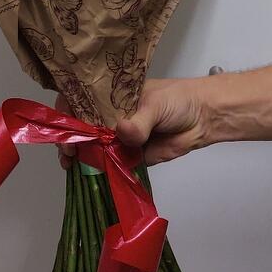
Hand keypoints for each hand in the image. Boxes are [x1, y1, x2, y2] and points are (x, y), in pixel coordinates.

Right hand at [57, 76, 216, 167]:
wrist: (203, 118)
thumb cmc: (178, 101)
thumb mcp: (156, 105)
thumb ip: (139, 122)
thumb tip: (123, 133)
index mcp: (113, 95)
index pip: (82, 100)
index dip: (69, 112)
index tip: (67, 128)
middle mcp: (112, 115)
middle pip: (83, 126)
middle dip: (72, 138)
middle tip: (69, 152)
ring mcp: (120, 136)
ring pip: (94, 147)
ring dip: (82, 156)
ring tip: (72, 165)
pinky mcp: (130, 156)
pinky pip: (111, 164)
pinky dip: (101, 170)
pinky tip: (90, 176)